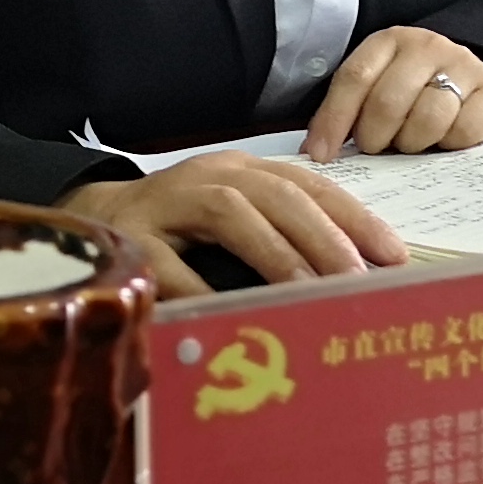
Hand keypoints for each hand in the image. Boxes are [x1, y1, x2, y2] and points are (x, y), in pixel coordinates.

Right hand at [62, 152, 407, 301]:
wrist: (89, 221)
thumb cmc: (176, 231)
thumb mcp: (233, 222)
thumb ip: (283, 239)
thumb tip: (351, 280)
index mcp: (241, 171)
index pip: (308, 184)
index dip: (353, 216)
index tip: (393, 254)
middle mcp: (209, 176)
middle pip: (277, 194)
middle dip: (324, 235)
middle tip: (359, 277)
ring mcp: (167, 202)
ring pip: (230, 215)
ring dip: (276, 253)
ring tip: (312, 290)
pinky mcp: (128, 237)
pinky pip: (169, 263)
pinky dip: (200, 285)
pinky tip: (232, 312)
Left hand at [304, 29, 482, 161]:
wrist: (477, 80)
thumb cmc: (415, 90)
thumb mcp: (378, 87)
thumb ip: (347, 112)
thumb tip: (315, 152)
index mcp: (388, 42)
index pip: (354, 78)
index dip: (334, 120)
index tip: (322, 155)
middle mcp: (426, 46)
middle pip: (388, 103)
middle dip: (375, 137)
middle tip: (378, 148)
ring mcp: (463, 64)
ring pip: (427, 119)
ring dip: (413, 143)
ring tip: (411, 143)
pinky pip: (464, 131)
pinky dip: (450, 145)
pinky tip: (445, 140)